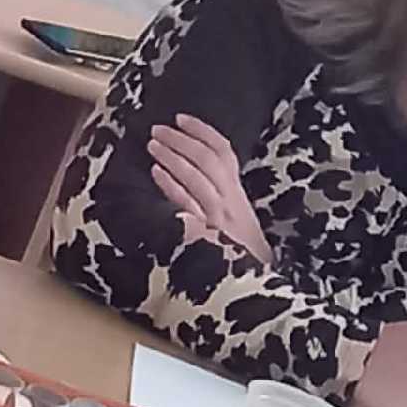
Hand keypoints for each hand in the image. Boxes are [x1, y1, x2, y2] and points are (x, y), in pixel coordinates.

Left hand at [149, 114, 271, 264]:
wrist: (254, 288)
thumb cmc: (241, 256)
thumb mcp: (236, 221)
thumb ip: (218, 197)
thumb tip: (190, 172)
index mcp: (238, 195)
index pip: (224, 152)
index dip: (203, 132)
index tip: (182, 118)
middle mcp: (231, 202)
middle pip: (208, 160)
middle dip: (182, 140)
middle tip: (158, 129)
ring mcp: (220, 218)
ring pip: (198, 177)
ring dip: (174, 157)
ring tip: (153, 144)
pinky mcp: (208, 235)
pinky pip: (190, 205)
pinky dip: (173, 186)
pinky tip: (157, 173)